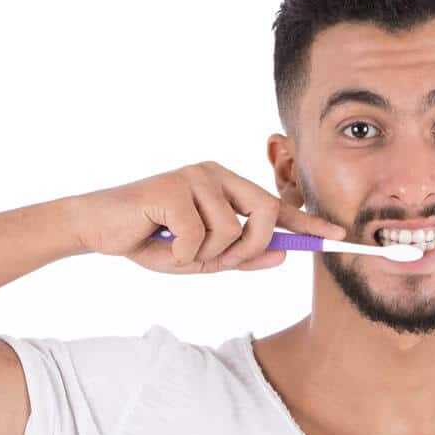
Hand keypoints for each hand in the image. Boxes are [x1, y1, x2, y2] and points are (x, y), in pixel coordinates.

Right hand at [74, 161, 347, 273]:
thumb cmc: (149, 239)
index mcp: (224, 184)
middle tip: (219, 262)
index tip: (337, 235)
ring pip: (230, 233)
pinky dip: (179, 255)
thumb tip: (284, 257)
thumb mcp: (200, 257)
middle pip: (265, 212)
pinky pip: (198, 238)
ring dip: (204, 256)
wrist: (97, 228)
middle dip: (250, 247)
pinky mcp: (173, 187)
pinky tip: (158, 242)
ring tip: (175, 250)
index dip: (308, 222)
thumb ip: (240, 257)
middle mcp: (214, 173)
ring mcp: (194, 176)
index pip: (275, 204)